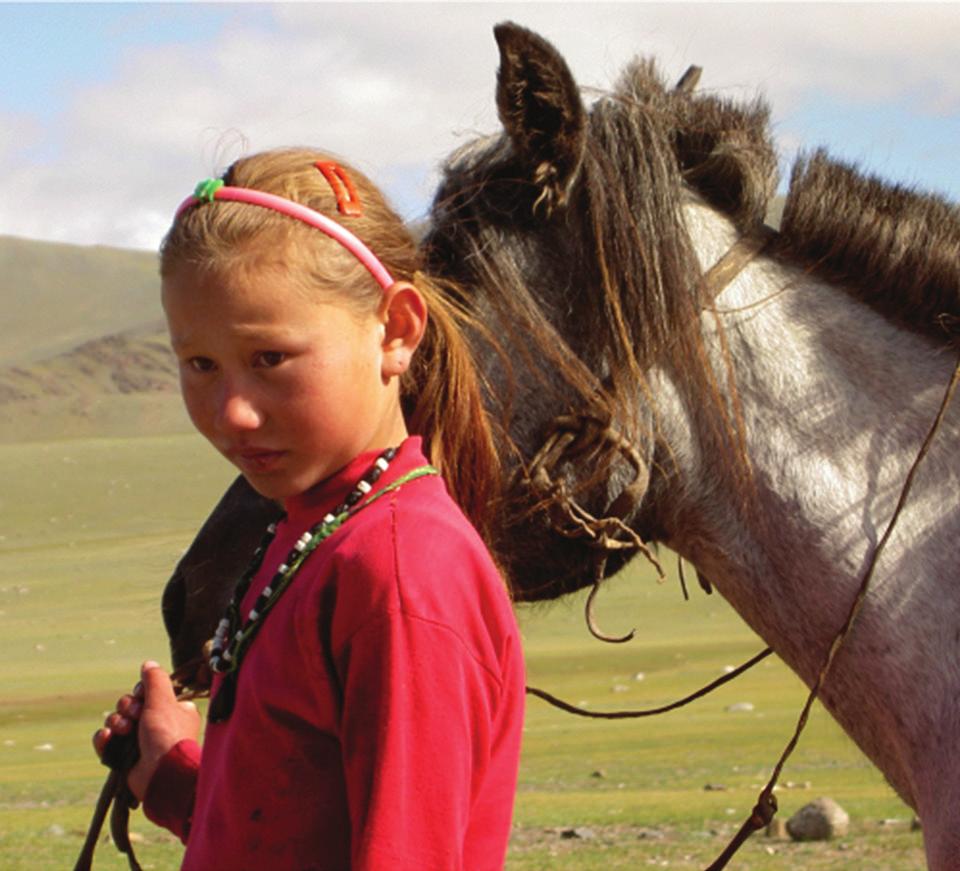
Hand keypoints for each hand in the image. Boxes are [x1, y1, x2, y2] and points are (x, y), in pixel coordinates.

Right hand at [93, 661, 200, 801]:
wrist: (161, 773)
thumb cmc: (167, 734)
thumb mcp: (164, 700)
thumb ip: (155, 679)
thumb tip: (149, 664)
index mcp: (172, 709)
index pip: (147, 693)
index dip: (139, 693)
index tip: (142, 697)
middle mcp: (157, 724)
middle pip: (129, 705)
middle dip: (126, 708)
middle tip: (134, 716)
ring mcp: (140, 742)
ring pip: (116, 722)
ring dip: (115, 722)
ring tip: (123, 731)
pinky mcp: (124, 758)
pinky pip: (107, 742)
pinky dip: (104, 739)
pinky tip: (107, 738)